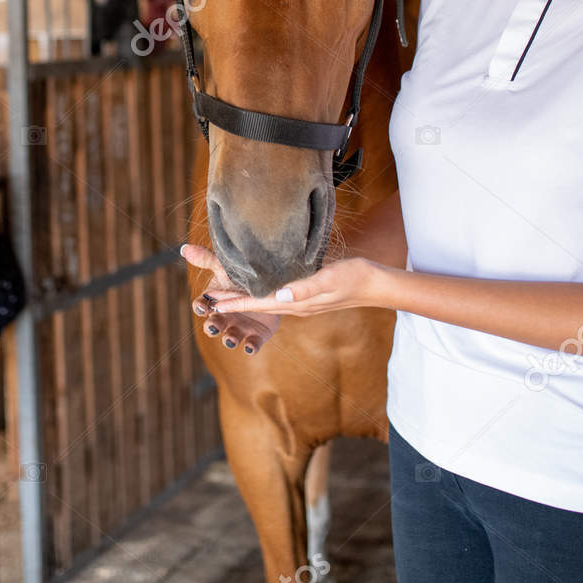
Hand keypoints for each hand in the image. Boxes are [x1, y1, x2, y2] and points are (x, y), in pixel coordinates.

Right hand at [180, 243, 279, 355]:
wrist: (270, 287)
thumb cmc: (241, 277)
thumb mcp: (226, 268)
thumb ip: (207, 259)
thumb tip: (185, 248)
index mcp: (214, 302)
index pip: (201, 306)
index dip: (201, 308)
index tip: (203, 307)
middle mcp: (223, 317)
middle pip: (213, 325)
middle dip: (212, 327)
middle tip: (214, 326)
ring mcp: (238, 328)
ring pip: (230, 337)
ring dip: (228, 339)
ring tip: (230, 339)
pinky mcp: (255, 336)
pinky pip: (251, 344)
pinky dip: (249, 347)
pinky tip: (250, 346)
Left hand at [201, 255, 390, 317]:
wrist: (376, 284)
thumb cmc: (354, 276)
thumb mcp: (329, 279)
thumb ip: (305, 288)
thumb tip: (280, 297)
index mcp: (297, 303)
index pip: (258, 304)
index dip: (234, 302)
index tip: (211, 303)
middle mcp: (296, 306)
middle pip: (257, 306)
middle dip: (232, 304)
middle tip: (207, 301)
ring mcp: (302, 303)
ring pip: (265, 304)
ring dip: (244, 301)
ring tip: (224, 297)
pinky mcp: (307, 297)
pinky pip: (277, 299)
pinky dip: (261, 296)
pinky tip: (257, 289)